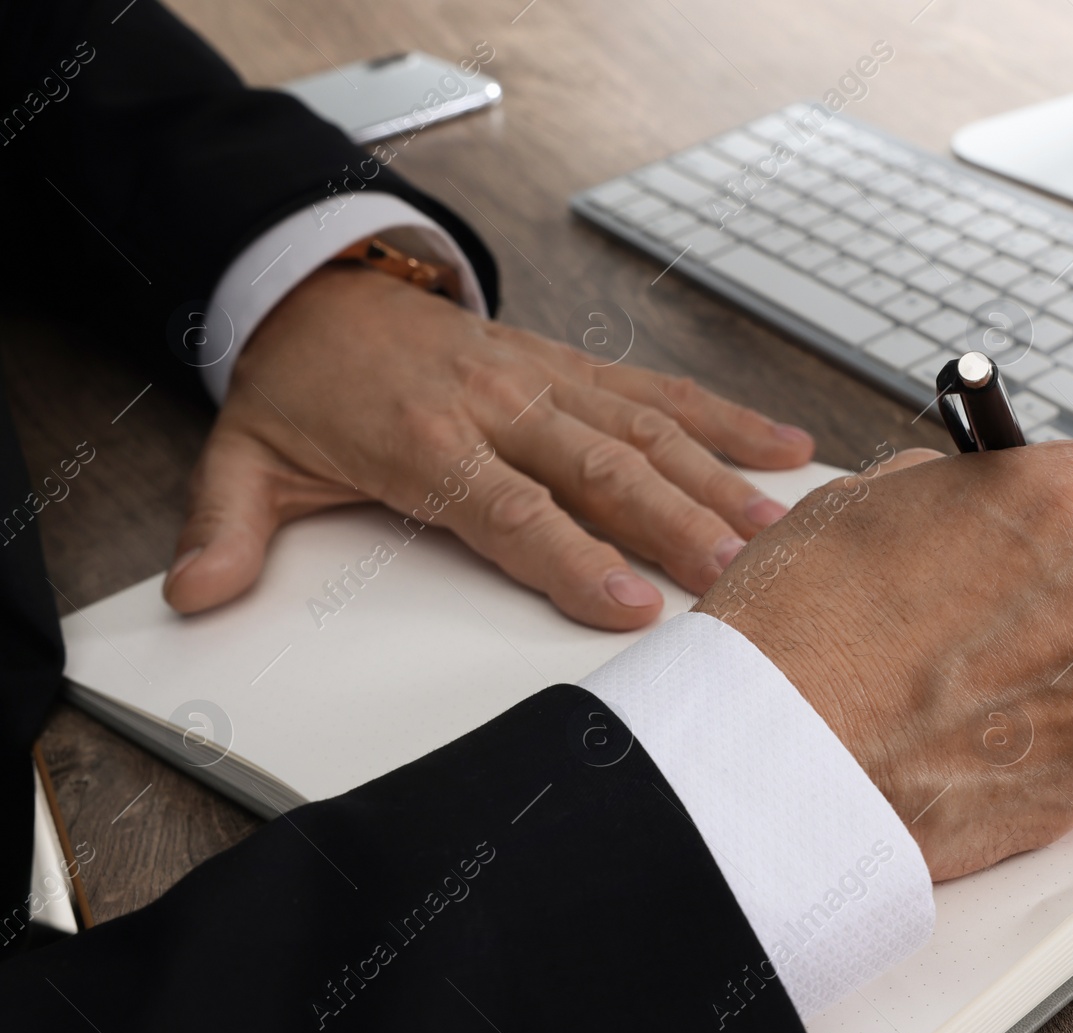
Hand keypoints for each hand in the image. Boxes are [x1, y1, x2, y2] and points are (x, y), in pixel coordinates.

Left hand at [163, 263, 813, 628]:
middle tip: (739, 573)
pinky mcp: (574, 364)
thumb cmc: (304, 388)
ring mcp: (546, 378)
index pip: (512, 511)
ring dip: (716, 476)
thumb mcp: (247, 456)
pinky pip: (657, 389)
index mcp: (427, 442)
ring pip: (646, 427)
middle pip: (602, 469)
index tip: (635, 606)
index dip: (575, 560)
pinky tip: (781, 446)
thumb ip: (230, 528)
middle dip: (677, 524)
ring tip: (776, 524)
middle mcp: (500, 405)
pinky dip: (723, 416)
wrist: (325, 291)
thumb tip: (197, 596)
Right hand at [696, 435, 1072, 880]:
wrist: (769, 752)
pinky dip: (1040, 737)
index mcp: (1060, 504)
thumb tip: (985, 499)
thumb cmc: (798, 620)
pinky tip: (963, 734)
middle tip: (1034, 600)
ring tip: (966, 683)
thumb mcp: (867, 501)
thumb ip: (960, 492)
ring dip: (1068, 664)